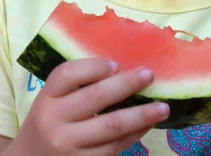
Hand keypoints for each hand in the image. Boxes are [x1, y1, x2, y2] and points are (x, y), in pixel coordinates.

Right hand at [10, 59, 169, 155]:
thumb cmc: (49, 123)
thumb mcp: (53, 101)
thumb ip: (78, 85)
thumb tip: (124, 68)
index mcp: (47, 97)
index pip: (68, 74)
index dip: (94, 67)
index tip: (116, 64)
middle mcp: (54, 121)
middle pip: (95, 98)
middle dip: (126, 85)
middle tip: (150, 75)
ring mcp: (68, 146)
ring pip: (111, 126)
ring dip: (141, 115)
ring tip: (163, 107)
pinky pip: (114, 147)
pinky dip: (134, 135)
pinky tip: (147, 125)